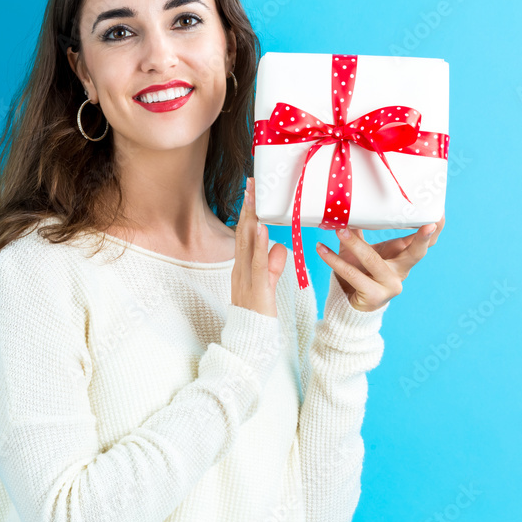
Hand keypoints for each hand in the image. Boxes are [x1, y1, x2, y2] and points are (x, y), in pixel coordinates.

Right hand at [231, 177, 287, 317]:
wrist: (249, 338)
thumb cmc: (258, 311)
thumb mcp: (268, 283)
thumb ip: (274, 264)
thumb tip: (280, 245)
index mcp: (243, 264)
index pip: (244, 233)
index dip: (248, 211)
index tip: (252, 190)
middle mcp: (240, 266)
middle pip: (243, 231)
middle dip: (247, 206)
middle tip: (251, 183)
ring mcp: (246, 276)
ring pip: (247, 242)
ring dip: (251, 217)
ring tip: (255, 196)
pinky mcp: (256, 287)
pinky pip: (258, 262)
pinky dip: (259, 244)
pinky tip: (262, 228)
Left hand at [315, 214, 444, 311]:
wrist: (349, 305)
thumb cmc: (358, 273)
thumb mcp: (362, 251)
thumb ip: (359, 232)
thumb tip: (348, 208)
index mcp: (402, 258)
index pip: (423, 243)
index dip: (433, 230)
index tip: (438, 213)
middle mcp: (401, 272)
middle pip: (417, 253)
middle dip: (422, 238)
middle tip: (427, 224)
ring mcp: (390, 286)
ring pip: (374, 260)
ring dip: (355, 244)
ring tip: (339, 230)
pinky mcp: (373, 296)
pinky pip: (352, 274)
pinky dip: (334, 260)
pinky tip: (321, 249)